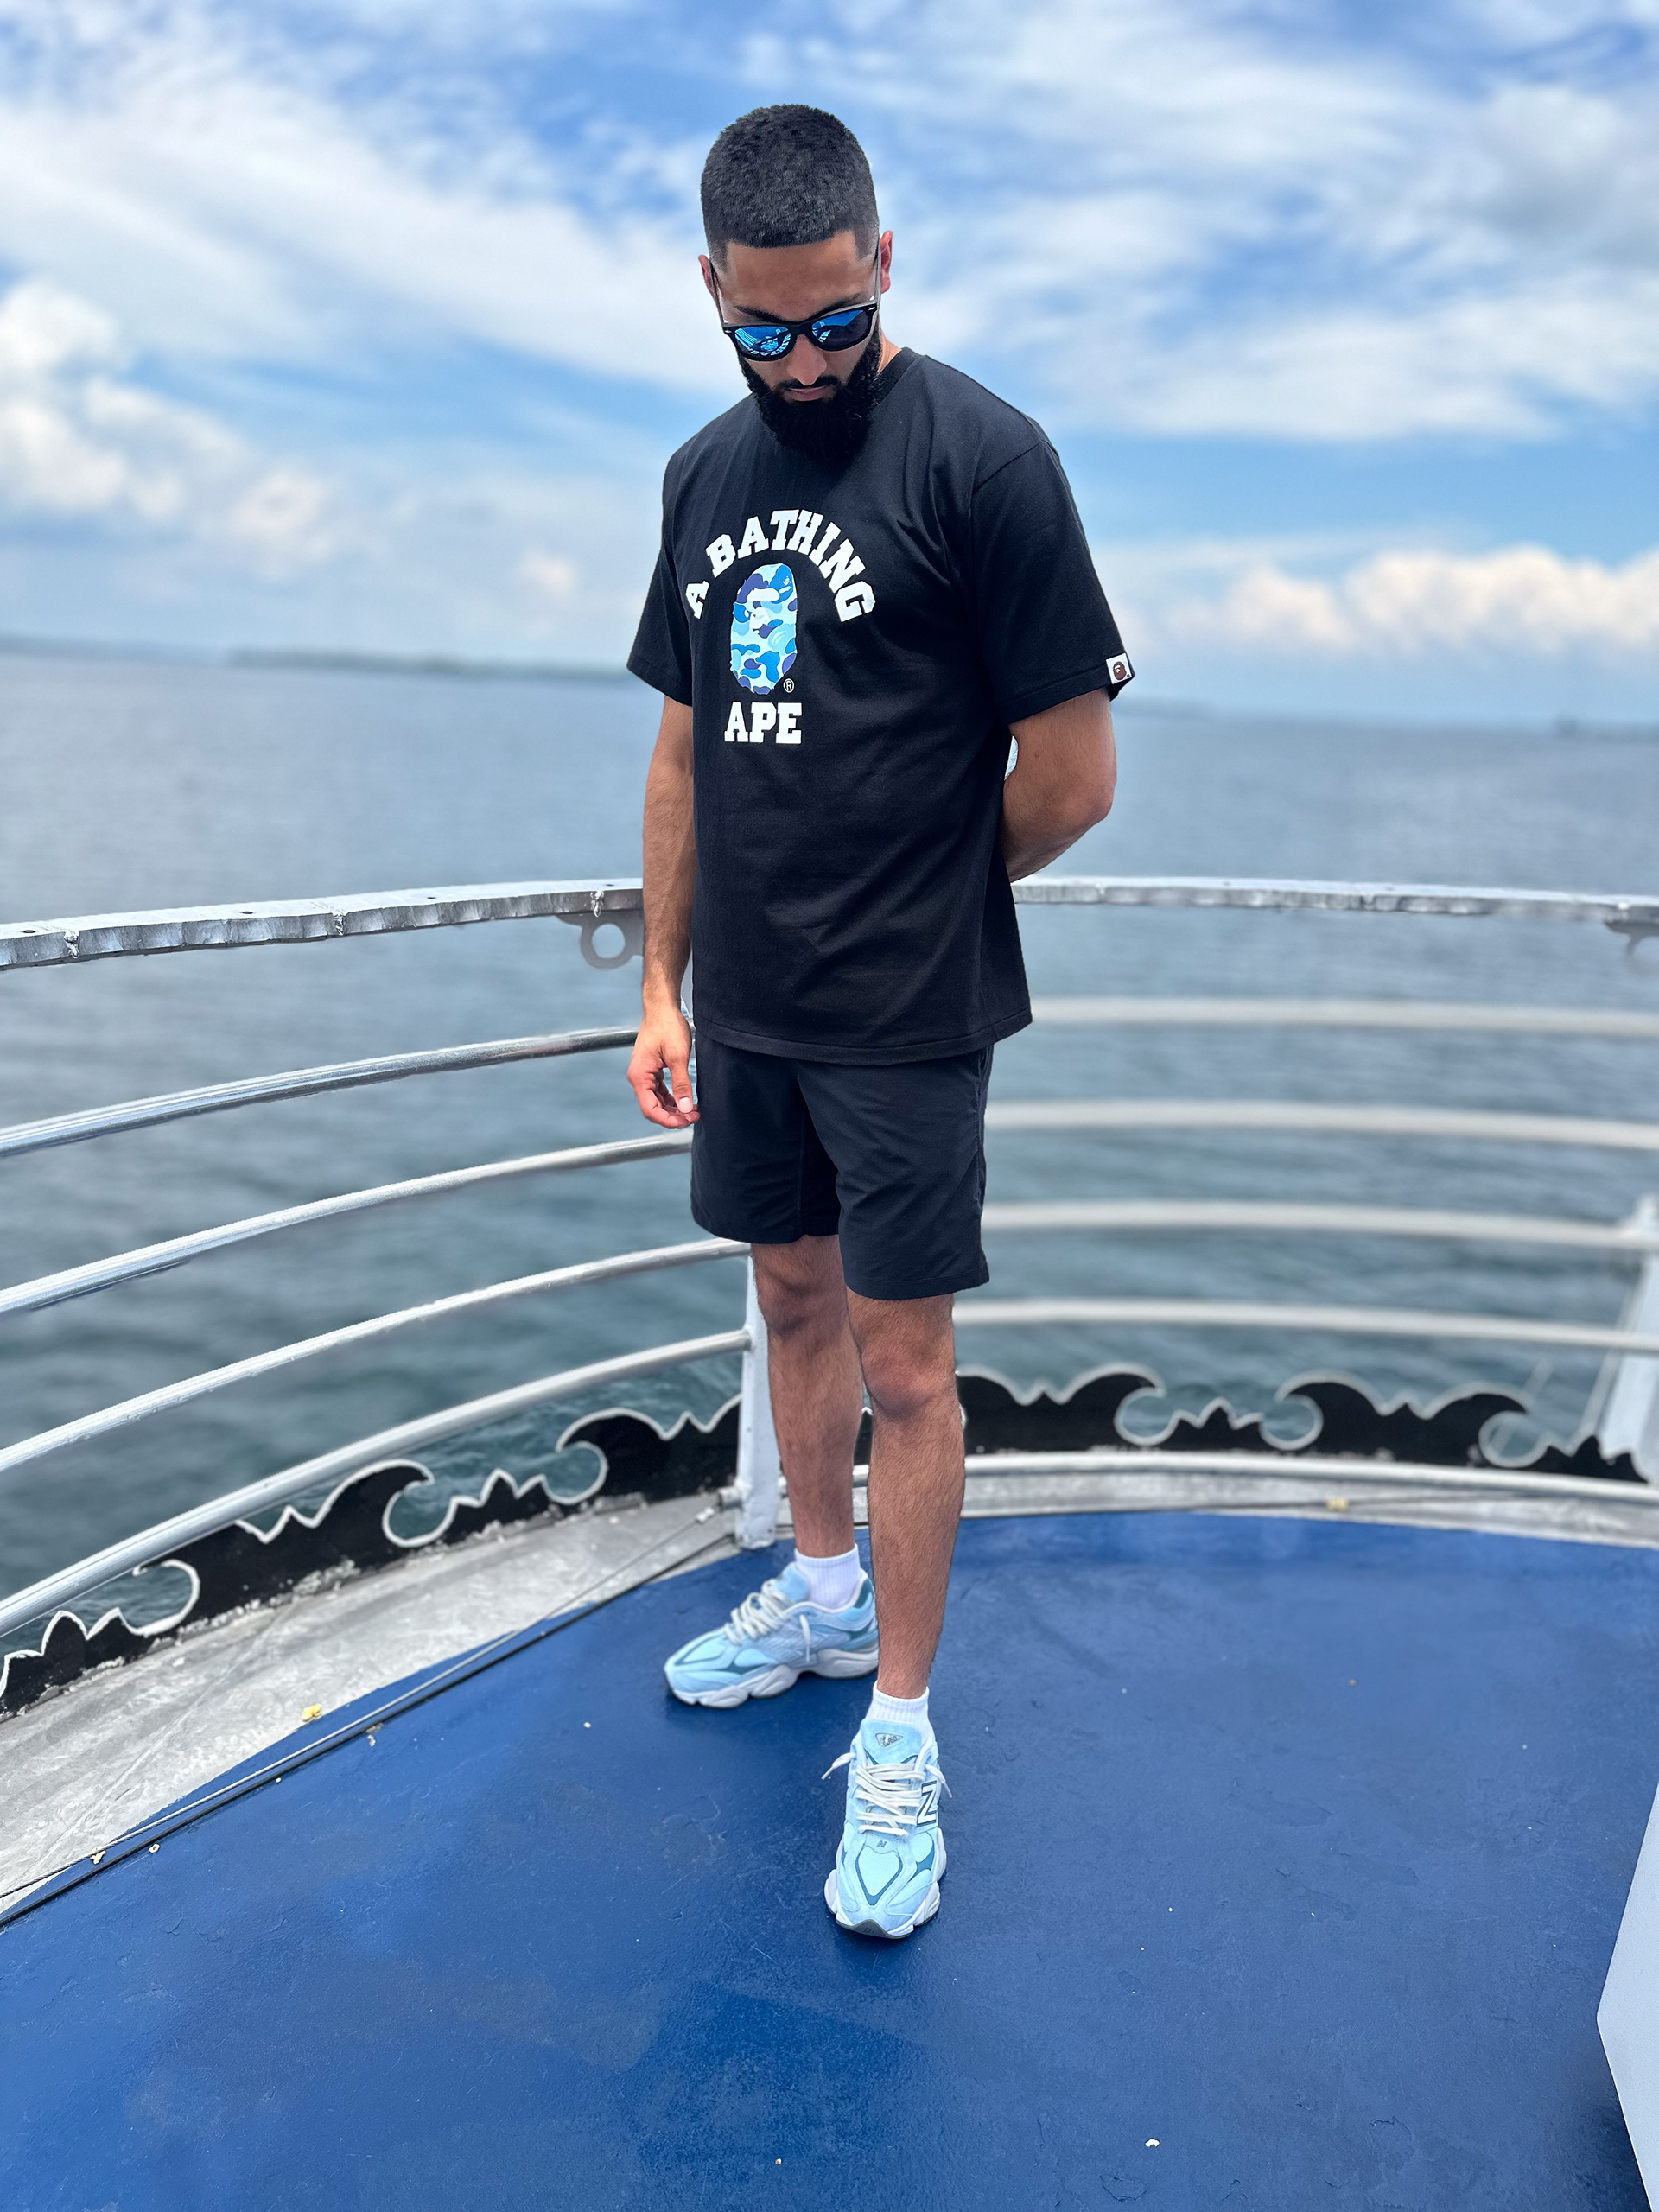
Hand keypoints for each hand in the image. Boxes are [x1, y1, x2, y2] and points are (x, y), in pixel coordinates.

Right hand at [628, 1003, 698, 1126]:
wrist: (662, 1008)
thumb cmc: (666, 1026)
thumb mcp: (678, 1056)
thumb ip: (681, 1084)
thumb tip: (685, 1108)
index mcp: (640, 1076)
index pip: (650, 1109)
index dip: (668, 1120)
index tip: (685, 1122)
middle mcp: (639, 1077)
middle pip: (653, 1108)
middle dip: (673, 1116)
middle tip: (694, 1116)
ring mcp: (645, 1074)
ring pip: (657, 1101)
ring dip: (674, 1108)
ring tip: (693, 1110)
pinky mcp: (652, 1071)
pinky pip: (660, 1091)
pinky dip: (672, 1098)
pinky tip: (685, 1100)